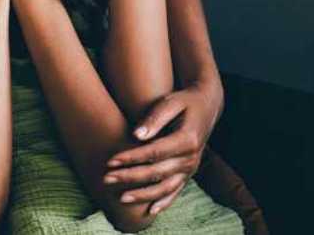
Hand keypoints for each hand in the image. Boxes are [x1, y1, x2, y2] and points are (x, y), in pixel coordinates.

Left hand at [102, 80, 224, 214]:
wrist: (206, 107)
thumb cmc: (184, 102)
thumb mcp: (171, 102)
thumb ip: (155, 118)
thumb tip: (136, 135)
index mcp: (187, 140)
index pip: (154, 152)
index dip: (132, 158)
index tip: (111, 160)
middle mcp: (191, 158)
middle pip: (156, 172)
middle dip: (130, 177)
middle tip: (106, 178)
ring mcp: (190, 168)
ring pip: (165, 187)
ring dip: (143, 194)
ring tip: (121, 198)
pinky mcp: (188, 173)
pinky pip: (176, 191)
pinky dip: (164, 202)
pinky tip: (150, 211)